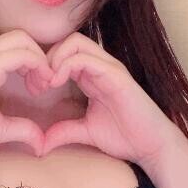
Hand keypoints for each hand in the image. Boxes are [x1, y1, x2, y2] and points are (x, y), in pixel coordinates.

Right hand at [0, 29, 53, 165]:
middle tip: (45, 86)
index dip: (34, 64)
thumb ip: (21, 128)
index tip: (40, 89)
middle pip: (21, 38)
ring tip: (42, 87)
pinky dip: (37, 65)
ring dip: (40, 61)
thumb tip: (41, 142)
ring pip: (21, 41)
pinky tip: (39, 86)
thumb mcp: (0, 129)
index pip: (15, 48)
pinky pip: (20, 54)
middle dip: (40, 58)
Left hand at [43, 32, 187, 176]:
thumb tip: (40, 144)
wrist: (151, 146)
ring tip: (47, 82)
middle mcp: (100, 68)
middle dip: (47, 58)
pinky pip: (86, 58)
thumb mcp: (85, 133)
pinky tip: (57, 83)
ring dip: (55, 58)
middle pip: (67, 41)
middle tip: (38, 83)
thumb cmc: (125, 137)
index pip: (64, 53)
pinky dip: (66, 65)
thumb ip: (64, 132)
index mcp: (92, 77)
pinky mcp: (116, 75)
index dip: (45, 65)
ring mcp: (109, 69)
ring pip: (75, 42)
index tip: (36, 89)